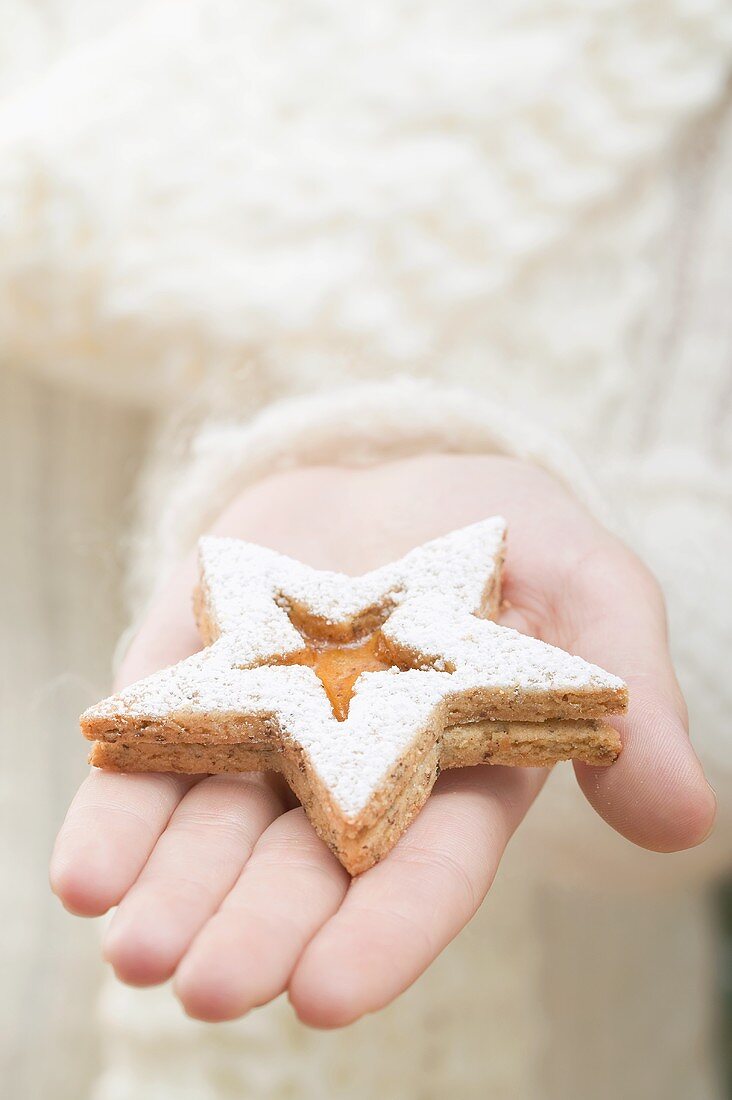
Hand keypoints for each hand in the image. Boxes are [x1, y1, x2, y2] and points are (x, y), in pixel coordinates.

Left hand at [50, 454, 714, 1026]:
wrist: (397, 476)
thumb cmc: (506, 537)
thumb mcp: (589, 587)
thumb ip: (628, 693)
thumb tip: (685, 821)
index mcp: (451, 770)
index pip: (421, 870)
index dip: (382, 931)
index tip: (328, 995)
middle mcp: (350, 771)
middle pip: (304, 866)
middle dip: (258, 926)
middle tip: (207, 985)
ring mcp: (263, 727)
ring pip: (215, 828)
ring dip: (174, 891)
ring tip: (136, 946)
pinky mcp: (191, 679)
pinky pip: (147, 752)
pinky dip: (117, 814)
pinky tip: (86, 873)